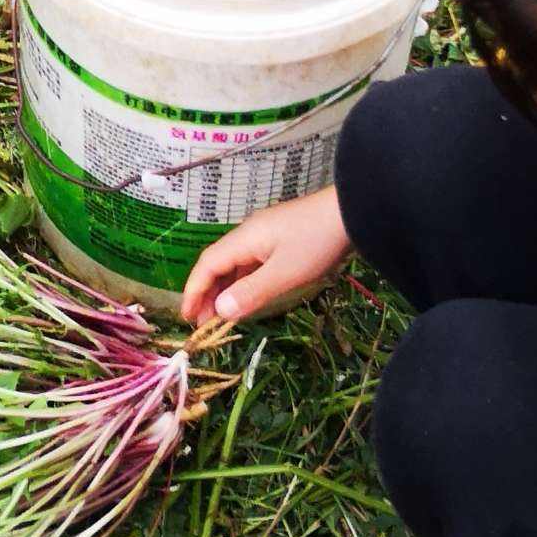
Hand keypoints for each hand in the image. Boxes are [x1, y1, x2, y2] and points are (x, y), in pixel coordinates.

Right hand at [179, 186, 350, 326]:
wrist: (350, 213)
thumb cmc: (316, 243)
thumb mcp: (284, 273)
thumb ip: (251, 292)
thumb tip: (219, 310)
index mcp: (244, 239)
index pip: (207, 264)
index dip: (194, 291)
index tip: (186, 317)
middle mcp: (248, 234)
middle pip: (217, 262)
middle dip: (205, 292)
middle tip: (202, 323)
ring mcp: (264, 234)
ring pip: (234, 263)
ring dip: (223, 288)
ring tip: (221, 315)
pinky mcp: (279, 238)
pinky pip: (250, 262)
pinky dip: (241, 281)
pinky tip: (246, 296)